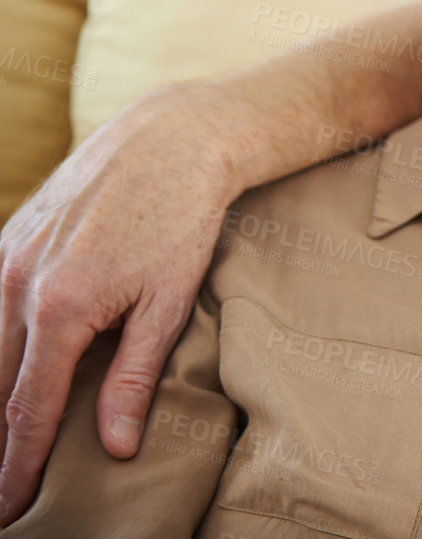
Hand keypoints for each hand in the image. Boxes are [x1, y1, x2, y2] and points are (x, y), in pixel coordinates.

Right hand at [0, 83, 238, 522]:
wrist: (171, 140)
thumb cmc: (182, 221)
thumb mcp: (169, 303)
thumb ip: (133, 377)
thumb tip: (113, 447)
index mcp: (58, 309)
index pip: (25, 410)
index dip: (15, 464)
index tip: (9, 507)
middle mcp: (16, 284)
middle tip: (1, 486)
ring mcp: (4, 257)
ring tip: (2, 436)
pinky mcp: (7, 238)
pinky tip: (6, 367)